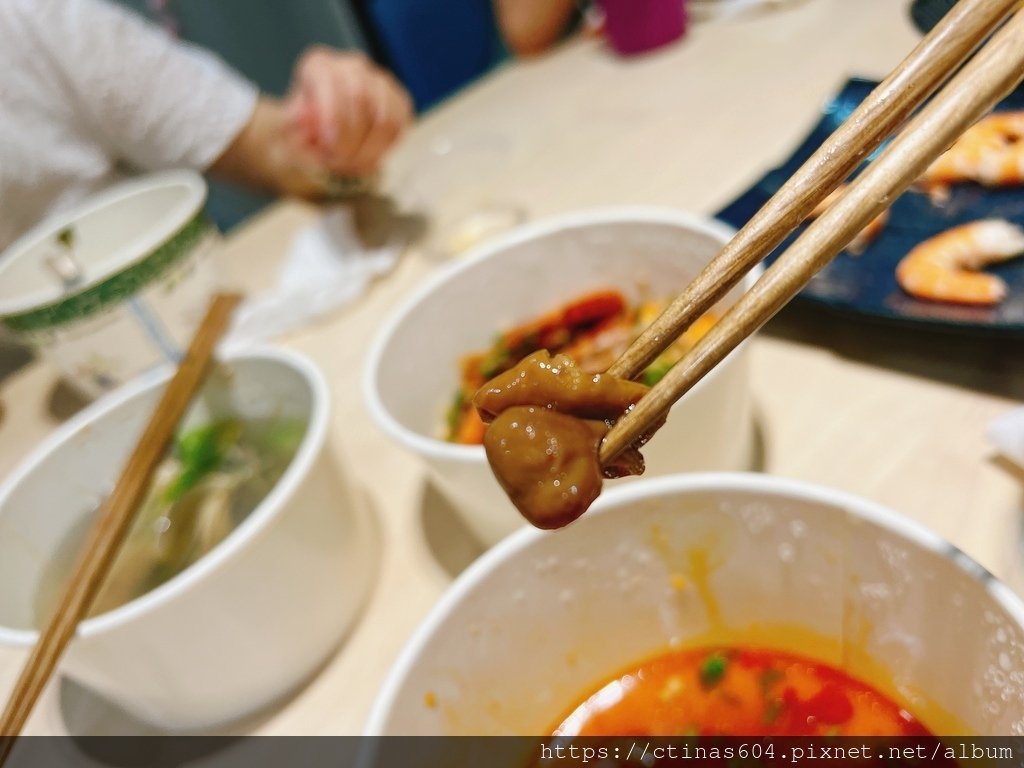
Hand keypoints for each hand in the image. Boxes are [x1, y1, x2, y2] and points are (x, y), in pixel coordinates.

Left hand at [286, 48, 412, 177]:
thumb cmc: (304, 133)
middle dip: (351, 139)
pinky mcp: (398, 100)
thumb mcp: (288, 132)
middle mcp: (351, 67)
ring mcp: (379, 81)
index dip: (333, 116)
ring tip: (353, 167)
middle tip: (339, 164)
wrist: (322, 136)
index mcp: (319, 66)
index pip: (331, 83)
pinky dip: (385, 147)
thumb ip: (293, 127)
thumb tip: (302, 118)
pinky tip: (368, 158)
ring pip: (385, 116)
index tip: (329, 146)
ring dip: (370, 149)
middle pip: (360, 98)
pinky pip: (399, 126)